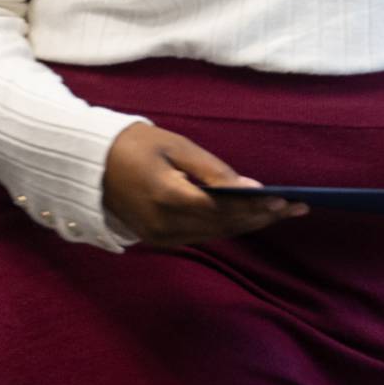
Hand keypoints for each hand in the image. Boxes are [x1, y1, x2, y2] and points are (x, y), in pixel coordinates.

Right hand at [102, 123, 307, 247]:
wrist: (87, 163)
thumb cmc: (133, 144)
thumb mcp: (174, 146)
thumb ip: (213, 171)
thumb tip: (251, 189)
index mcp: (169, 198)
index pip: (225, 209)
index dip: (258, 208)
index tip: (288, 201)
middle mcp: (165, 225)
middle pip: (224, 227)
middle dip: (261, 218)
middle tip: (296, 208)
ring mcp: (160, 237)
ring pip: (214, 234)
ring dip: (247, 225)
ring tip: (279, 213)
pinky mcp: (157, 240)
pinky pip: (200, 236)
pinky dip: (225, 227)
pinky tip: (246, 218)